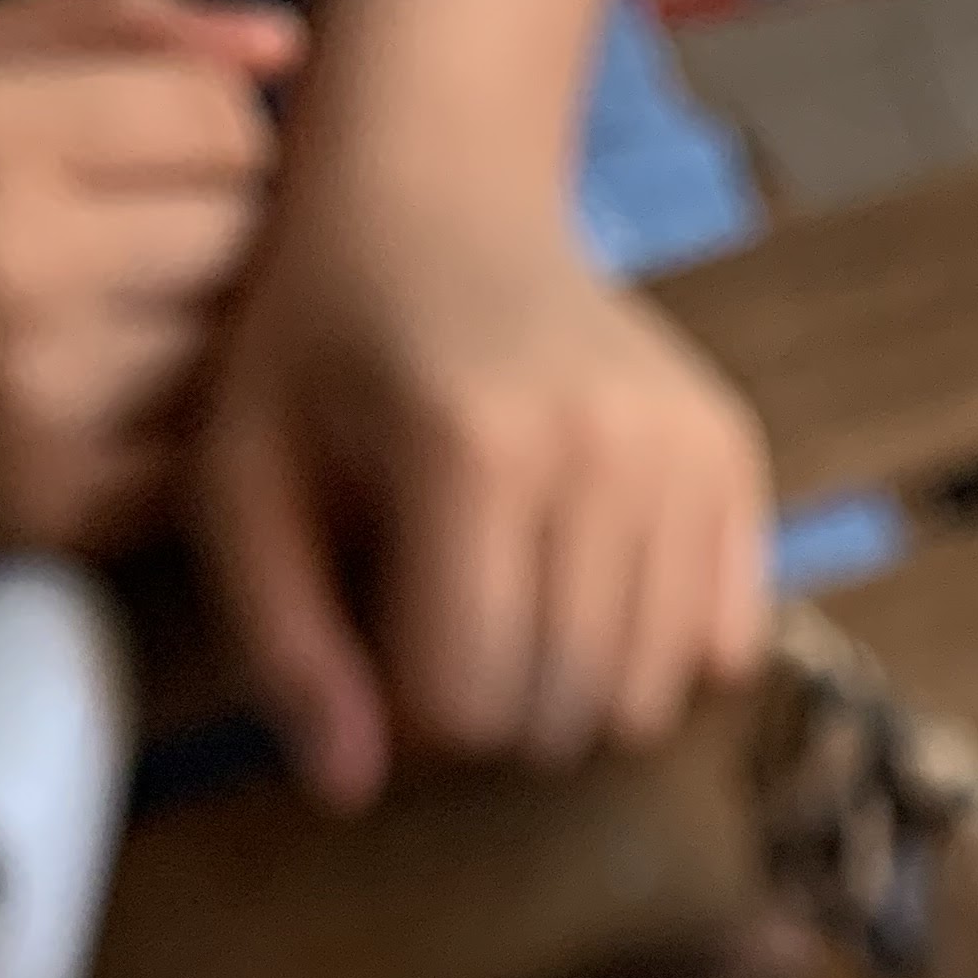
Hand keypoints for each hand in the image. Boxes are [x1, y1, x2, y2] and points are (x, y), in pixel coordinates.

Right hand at [0, 0, 300, 570]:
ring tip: (116, 333)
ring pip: (238, 351)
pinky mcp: (68, 506)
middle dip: (214, 241)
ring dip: (207, 343)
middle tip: (133, 258)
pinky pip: (211, 452)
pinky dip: (183, 436)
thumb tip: (282, 46)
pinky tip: (113, 413)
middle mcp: (6, 262)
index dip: (214, 142)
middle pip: (246, 238)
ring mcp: (38, 396)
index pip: (222, 122)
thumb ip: (114, 18)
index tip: (163, 166)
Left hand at [199, 167, 773, 813]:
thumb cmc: (319, 339)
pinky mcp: (734, 456)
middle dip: (489, 712)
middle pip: (563, 714)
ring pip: (648, 702)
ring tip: (509, 606)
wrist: (436, 186)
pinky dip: (657, 651)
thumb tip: (350, 791)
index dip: (404, 717)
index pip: (466, 704)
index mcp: (469, 449)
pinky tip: (588, 583)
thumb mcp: (242, 475)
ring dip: (571, 693)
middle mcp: (602, 448)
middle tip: (435, 629)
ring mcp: (684, 451)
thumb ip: (281, 641)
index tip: (370, 648)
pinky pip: (724, 648)